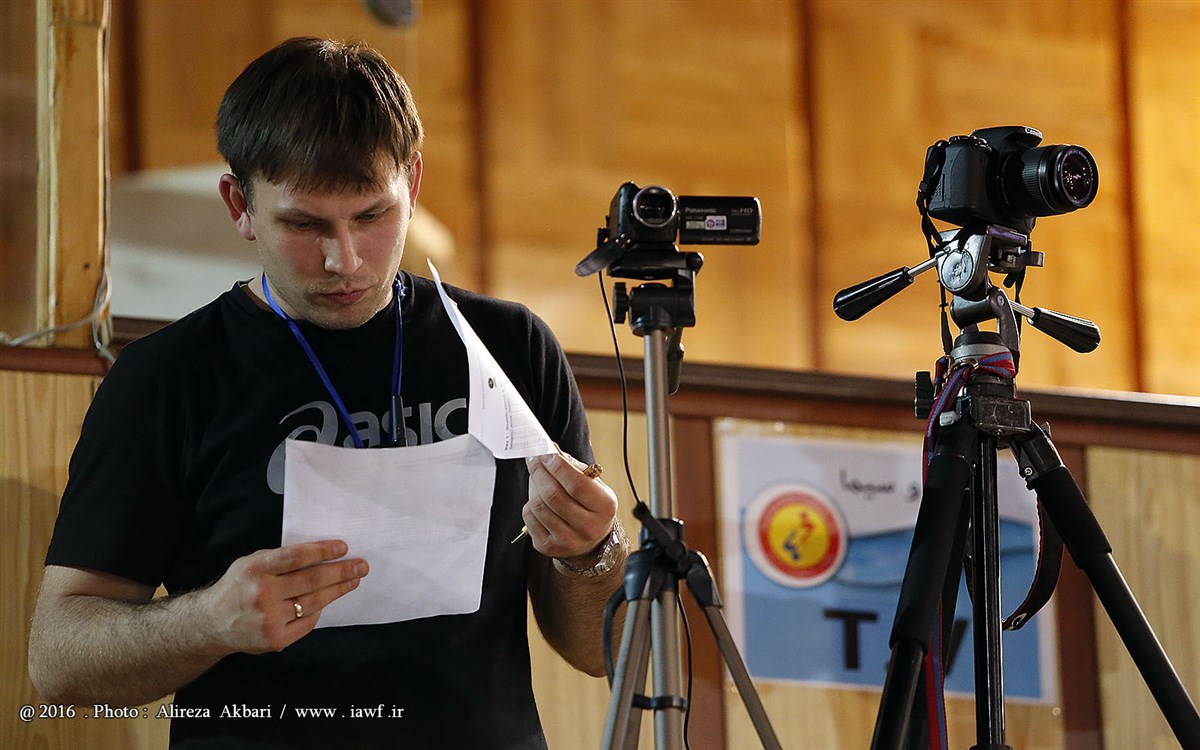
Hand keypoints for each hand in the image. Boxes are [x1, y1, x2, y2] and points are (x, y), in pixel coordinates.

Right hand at [202, 540, 367, 653]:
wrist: (212, 623)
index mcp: (254, 569)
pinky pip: (308, 622)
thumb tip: (321, 554)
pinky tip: (328, 600)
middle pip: (310, 580)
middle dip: (341, 571)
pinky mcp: (275, 638)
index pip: (294, 557)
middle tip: (361, 565)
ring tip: (353, 580)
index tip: (343, 547)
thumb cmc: (238, 587)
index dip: (321, 551)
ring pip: (313, 602)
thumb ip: (279, 559)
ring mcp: (268, 619)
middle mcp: (261, 594)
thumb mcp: (250, 563)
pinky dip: (319, 609)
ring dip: (338, 590)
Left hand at [523, 450, 617, 562]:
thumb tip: (550, 448)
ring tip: (537, 479)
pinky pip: (530, 519)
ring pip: (538, 506)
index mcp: (604, 507)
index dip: (557, 466)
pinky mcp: (549, 547)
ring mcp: (569, 540)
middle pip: (553, 495)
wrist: (591, 541)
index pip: (576, 484)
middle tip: (533, 459)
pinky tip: (538, 500)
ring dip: (533, 487)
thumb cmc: (590, 506)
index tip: (545, 453)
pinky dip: (530, 505)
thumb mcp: (592, 485)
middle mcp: (589, 527)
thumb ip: (572, 466)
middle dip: (539, 472)